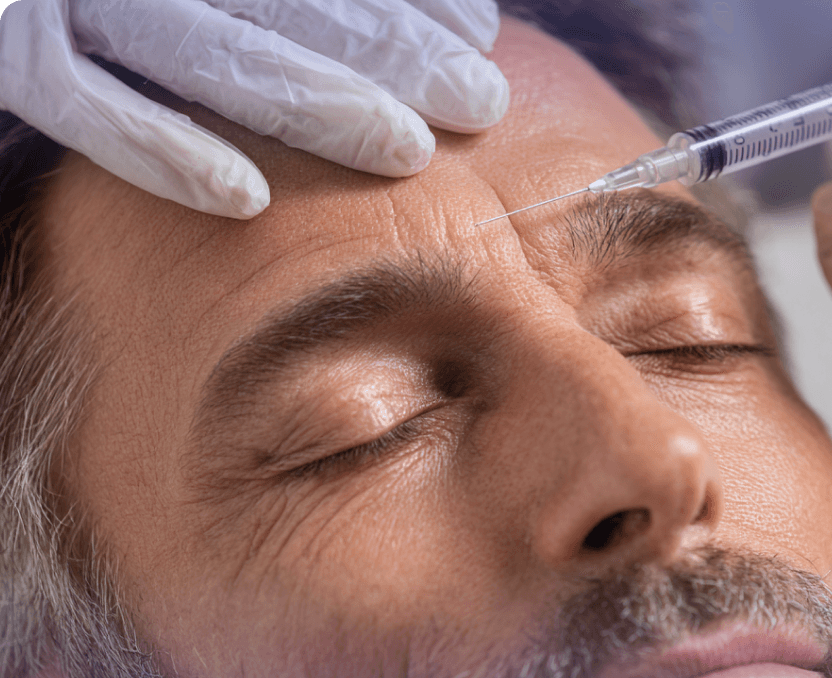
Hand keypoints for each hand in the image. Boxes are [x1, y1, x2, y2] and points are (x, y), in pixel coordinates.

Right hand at [0, 0, 508, 218]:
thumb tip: (398, 0)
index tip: (478, 30)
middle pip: (286, 4)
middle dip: (396, 52)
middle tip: (482, 99)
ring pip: (212, 58)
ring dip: (319, 105)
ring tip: (409, 151)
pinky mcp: (8, 53)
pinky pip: (84, 107)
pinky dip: (163, 151)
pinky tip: (246, 201)